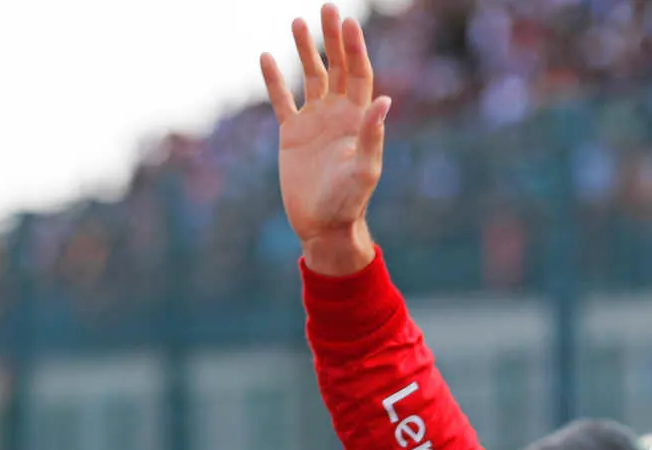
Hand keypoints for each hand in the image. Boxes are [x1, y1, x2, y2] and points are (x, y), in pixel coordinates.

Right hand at [259, 3, 389, 275]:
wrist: (323, 226)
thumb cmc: (349, 202)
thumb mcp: (364, 170)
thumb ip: (373, 136)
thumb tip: (384, 100)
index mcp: (358, 120)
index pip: (358, 74)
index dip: (353, 48)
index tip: (347, 21)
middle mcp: (338, 115)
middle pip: (336, 67)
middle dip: (332, 38)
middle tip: (327, 8)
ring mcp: (314, 122)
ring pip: (310, 77)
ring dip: (304, 50)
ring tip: (297, 21)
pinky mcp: (291, 135)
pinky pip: (282, 100)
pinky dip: (275, 80)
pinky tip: (267, 57)